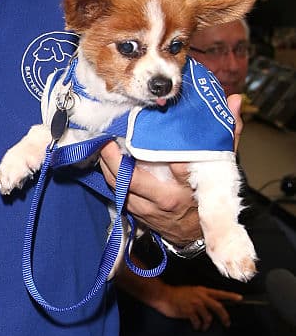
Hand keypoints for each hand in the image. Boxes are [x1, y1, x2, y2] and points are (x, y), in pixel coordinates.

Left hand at [99, 94, 244, 245]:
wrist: (198, 234)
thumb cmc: (210, 195)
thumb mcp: (224, 166)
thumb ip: (228, 133)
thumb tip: (234, 101)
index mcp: (191, 186)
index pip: (177, 164)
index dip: (160, 145)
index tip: (145, 125)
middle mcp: (168, 199)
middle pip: (134, 177)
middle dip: (116, 157)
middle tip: (107, 135)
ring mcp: (151, 209)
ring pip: (121, 186)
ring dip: (108, 165)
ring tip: (102, 144)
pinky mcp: (139, 214)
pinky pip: (118, 194)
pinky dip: (110, 176)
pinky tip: (105, 161)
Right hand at [154, 284, 241, 329]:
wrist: (163, 295)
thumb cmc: (175, 294)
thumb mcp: (191, 292)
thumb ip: (201, 298)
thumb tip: (209, 307)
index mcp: (202, 291)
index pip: (220, 293)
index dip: (231, 296)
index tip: (240, 299)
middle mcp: (200, 296)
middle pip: (218, 307)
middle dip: (225, 316)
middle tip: (227, 323)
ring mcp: (195, 303)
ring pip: (208, 317)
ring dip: (207, 325)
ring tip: (203, 327)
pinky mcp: (188, 311)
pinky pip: (198, 321)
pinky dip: (198, 326)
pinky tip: (196, 327)